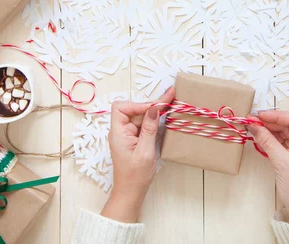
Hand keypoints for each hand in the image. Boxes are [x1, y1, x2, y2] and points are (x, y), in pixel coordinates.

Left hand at [100, 87, 174, 222]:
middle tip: (170, 95)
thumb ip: (148, 129)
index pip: (121, 107)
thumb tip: (153, 109)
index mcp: (118, 133)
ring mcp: (128, 135)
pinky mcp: (135, 139)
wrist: (131, 192)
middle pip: (134, 110)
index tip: (153, 109)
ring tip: (170, 102)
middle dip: (151, 104)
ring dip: (154, 111)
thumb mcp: (145, 152)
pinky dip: (154, 120)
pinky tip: (165, 115)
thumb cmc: (135, 176)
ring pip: (141, 117)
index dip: (137, 105)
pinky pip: (143, 125)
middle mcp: (121, 131)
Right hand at [248, 111, 288, 222]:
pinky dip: (269, 137)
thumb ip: (267, 141)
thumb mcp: (281, 162)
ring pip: (282, 131)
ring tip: (252, 127)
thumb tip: (253, 126)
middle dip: (269, 121)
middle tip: (251, 120)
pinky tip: (258, 136)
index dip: (275, 115)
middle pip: (287, 124)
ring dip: (267, 129)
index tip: (258, 115)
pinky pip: (279, 140)